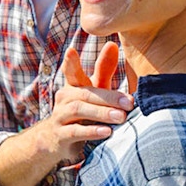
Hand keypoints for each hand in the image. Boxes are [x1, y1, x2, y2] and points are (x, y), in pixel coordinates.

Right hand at [46, 42, 132, 161]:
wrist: (56, 140)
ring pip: (79, 110)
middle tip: (129, 103)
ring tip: (121, 117)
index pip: (71, 71)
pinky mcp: (60, 135)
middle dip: (108, 97)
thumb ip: (104, 70)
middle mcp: (64, 97)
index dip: (70, 61)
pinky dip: (91, 131)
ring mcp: (60, 116)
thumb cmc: (82, 111)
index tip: (71, 50)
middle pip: (85, 93)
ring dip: (102, 113)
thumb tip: (113, 44)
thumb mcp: (93, 91)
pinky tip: (107, 132)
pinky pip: (75, 131)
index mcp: (73, 85)